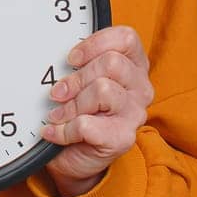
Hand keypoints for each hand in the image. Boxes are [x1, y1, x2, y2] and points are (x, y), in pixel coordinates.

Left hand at [39, 25, 153, 196]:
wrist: (75, 157)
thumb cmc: (80, 113)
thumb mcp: (81, 81)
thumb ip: (79, 65)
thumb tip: (57, 60)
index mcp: (133, 66)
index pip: (126, 39)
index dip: (96, 44)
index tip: (72, 59)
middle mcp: (140, 88)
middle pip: (112, 63)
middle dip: (77, 77)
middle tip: (58, 92)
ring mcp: (134, 114)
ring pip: (102, 89)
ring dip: (71, 104)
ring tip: (58, 114)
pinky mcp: (122, 138)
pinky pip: (88, 124)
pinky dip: (64, 129)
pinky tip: (56, 132)